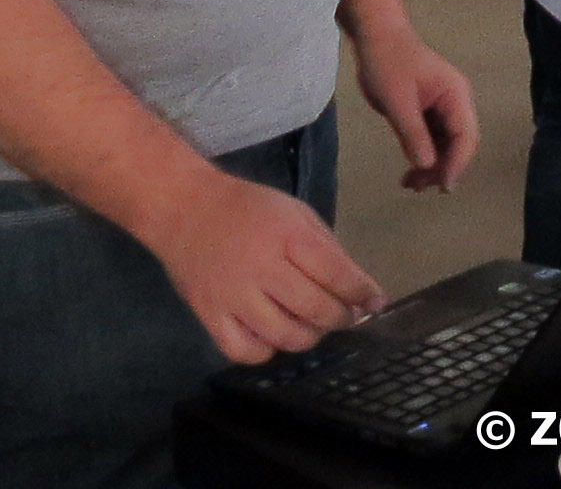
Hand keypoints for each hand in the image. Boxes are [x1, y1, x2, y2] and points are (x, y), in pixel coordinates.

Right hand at [142, 175, 389, 364]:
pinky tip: (272, 334)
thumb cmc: (247, 209)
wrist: (184, 209)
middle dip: (341, 317)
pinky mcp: (209, 316)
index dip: (363, 292)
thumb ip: (327, 249)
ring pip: (285, 338)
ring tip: (312, 324)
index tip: (376, 302)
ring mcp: (232, 296)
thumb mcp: (294, 212)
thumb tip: (359, 288)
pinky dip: (266, 351)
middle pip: (315, 310)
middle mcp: (260, 268)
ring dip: (309, 336)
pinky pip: (245, 352)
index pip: (336, 274)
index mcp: (285, 236)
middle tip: (345, 315)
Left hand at [349, 16, 479, 195]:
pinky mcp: (428, 111)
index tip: (442, 186)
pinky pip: (433, 139)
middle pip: (460, 144)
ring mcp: (443, 107)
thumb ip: (413, 133)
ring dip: (433, 166)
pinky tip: (410, 171)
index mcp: (456, 95)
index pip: (466, 136)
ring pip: (447, 145)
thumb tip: (428, 166)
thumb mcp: (397, 101)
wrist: (374, 36)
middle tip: (419, 188)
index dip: (457, 163)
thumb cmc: (387, 63)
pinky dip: (424, 156)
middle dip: (444, 168)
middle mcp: (456, 102)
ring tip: (410, 185)